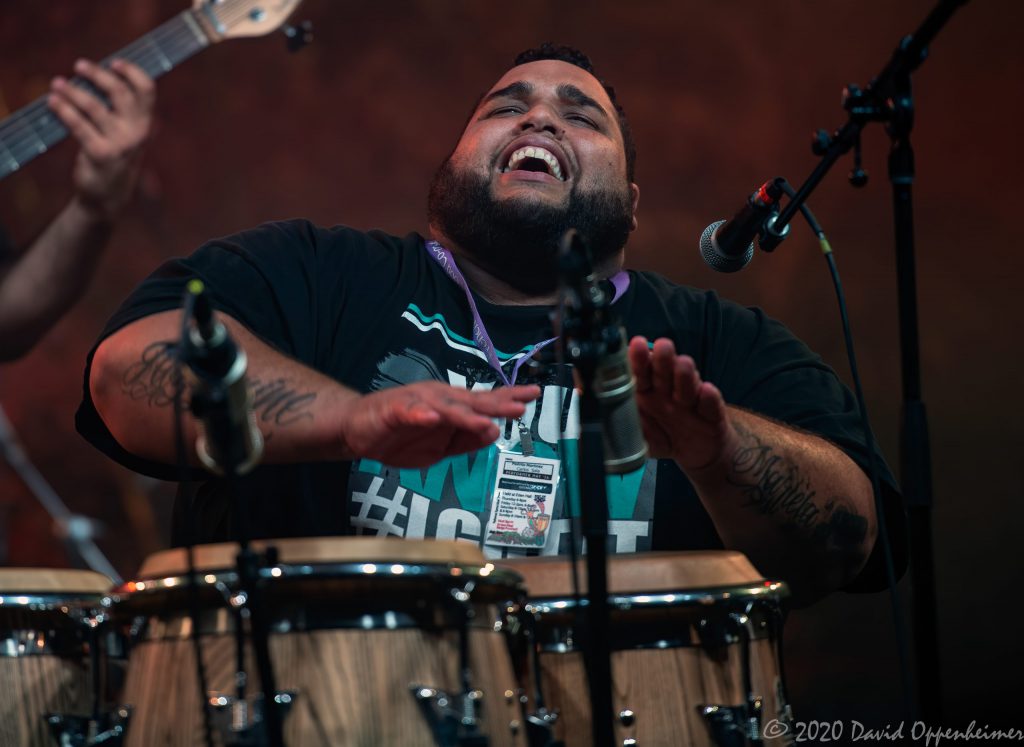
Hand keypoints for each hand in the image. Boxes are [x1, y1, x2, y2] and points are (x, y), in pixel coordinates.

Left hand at [48, 58, 154, 221]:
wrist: (109, 196)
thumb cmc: (114, 158)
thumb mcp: (127, 135)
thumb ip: (122, 111)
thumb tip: (97, 76)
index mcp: (146, 124)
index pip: (147, 90)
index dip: (132, 72)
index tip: (114, 62)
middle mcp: (137, 133)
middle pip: (119, 92)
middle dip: (97, 75)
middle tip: (79, 66)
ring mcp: (120, 144)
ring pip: (94, 107)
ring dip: (72, 91)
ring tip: (57, 83)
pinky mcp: (100, 154)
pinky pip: (78, 126)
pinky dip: (63, 111)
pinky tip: (52, 102)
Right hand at [337, 382, 540, 467]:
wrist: (358, 430)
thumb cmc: (401, 435)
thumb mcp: (440, 447)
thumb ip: (465, 441)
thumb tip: (493, 434)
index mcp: (451, 405)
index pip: (484, 401)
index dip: (508, 399)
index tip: (533, 396)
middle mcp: (438, 398)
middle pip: (470, 400)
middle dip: (495, 404)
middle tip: (519, 407)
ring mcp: (417, 402)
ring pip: (445, 407)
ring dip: (465, 414)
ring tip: (484, 421)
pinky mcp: (394, 410)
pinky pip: (409, 412)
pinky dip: (420, 415)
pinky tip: (431, 418)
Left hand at [628, 336, 737, 473]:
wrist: (696, 454)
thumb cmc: (663, 437)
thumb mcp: (639, 436)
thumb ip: (621, 424)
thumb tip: (599, 412)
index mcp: (646, 391)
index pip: (640, 372)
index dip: (637, 359)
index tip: (635, 345)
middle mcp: (668, 390)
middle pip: (664, 370)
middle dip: (663, 358)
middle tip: (662, 346)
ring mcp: (690, 400)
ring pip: (688, 383)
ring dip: (685, 374)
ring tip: (683, 366)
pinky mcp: (711, 413)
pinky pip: (711, 403)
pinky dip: (709, 397)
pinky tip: (706, 391)